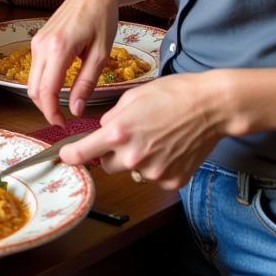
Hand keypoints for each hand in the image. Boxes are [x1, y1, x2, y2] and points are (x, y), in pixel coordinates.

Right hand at [26, 0, 120, 123]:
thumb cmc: (102, 17)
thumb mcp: (101, 53)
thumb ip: (86, 83)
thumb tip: (75, 109)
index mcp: (58, 49)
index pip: (46, 91)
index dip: (51, 113)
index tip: (63, 125)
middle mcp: (41, 45)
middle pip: (32, 89)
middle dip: (45, 108)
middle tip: (64, 119)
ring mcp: (37, 41)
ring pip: (31, 80)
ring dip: (43, 96)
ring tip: (64, 105)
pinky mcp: (38, 39)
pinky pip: (35, 68)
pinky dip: (43, 83)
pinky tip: (61, 86)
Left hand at [58, 72, 227, 189]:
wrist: (211, 107)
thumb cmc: (173, 95)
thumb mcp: (132, 97)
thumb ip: (112, 117)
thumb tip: (102, 130)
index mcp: (119, 132)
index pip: (82, 153)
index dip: (70, 155)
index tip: (64, 156)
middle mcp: (133, 156)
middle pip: (106, 165)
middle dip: (110, 153)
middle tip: (129, 135)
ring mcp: (154, 172)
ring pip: (131, 171)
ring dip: (136, 159)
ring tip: (155, 138)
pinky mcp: (172, 181)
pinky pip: (153, 177)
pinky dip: (157, 165)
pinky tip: (170, 148)